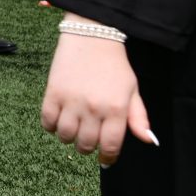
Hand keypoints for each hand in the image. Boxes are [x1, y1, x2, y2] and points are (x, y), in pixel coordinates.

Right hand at [42, 32, 155, 165]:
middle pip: (85, 145)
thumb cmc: (114, 65)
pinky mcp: (52, 93)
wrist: (92, 36)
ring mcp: (71, 101)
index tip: (105, 159)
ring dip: (69, 138)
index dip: (107, 158)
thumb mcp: (132, 90)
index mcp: (116, 109)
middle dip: (87, 147)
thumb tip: (148, 141)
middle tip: (88, 140)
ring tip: (73, 128)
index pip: (110, 147)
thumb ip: (139, 118)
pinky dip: (51, 126)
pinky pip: (47, 122)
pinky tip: (59, 119)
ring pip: (65, 136)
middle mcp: (93, 108)